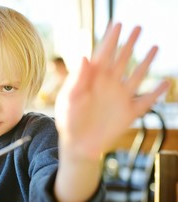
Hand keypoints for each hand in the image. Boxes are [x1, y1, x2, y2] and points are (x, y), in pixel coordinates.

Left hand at [55, 23, 168, 159]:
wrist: (78, 145)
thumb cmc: (68, 121)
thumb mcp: (69, 100)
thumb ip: (77, 79)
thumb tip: (84, 56)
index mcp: (92, 80)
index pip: (103, 54)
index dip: (110, 39)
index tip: (117, 24)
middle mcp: (108, 85)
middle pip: (121, 60)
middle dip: (129, 44)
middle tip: (138, 27)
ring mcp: (120, 98)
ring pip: (136, 76)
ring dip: (146, 62)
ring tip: (155, 47)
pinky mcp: (129, 113)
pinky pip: (146, 101)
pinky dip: (156, 93)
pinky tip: (165, 83)